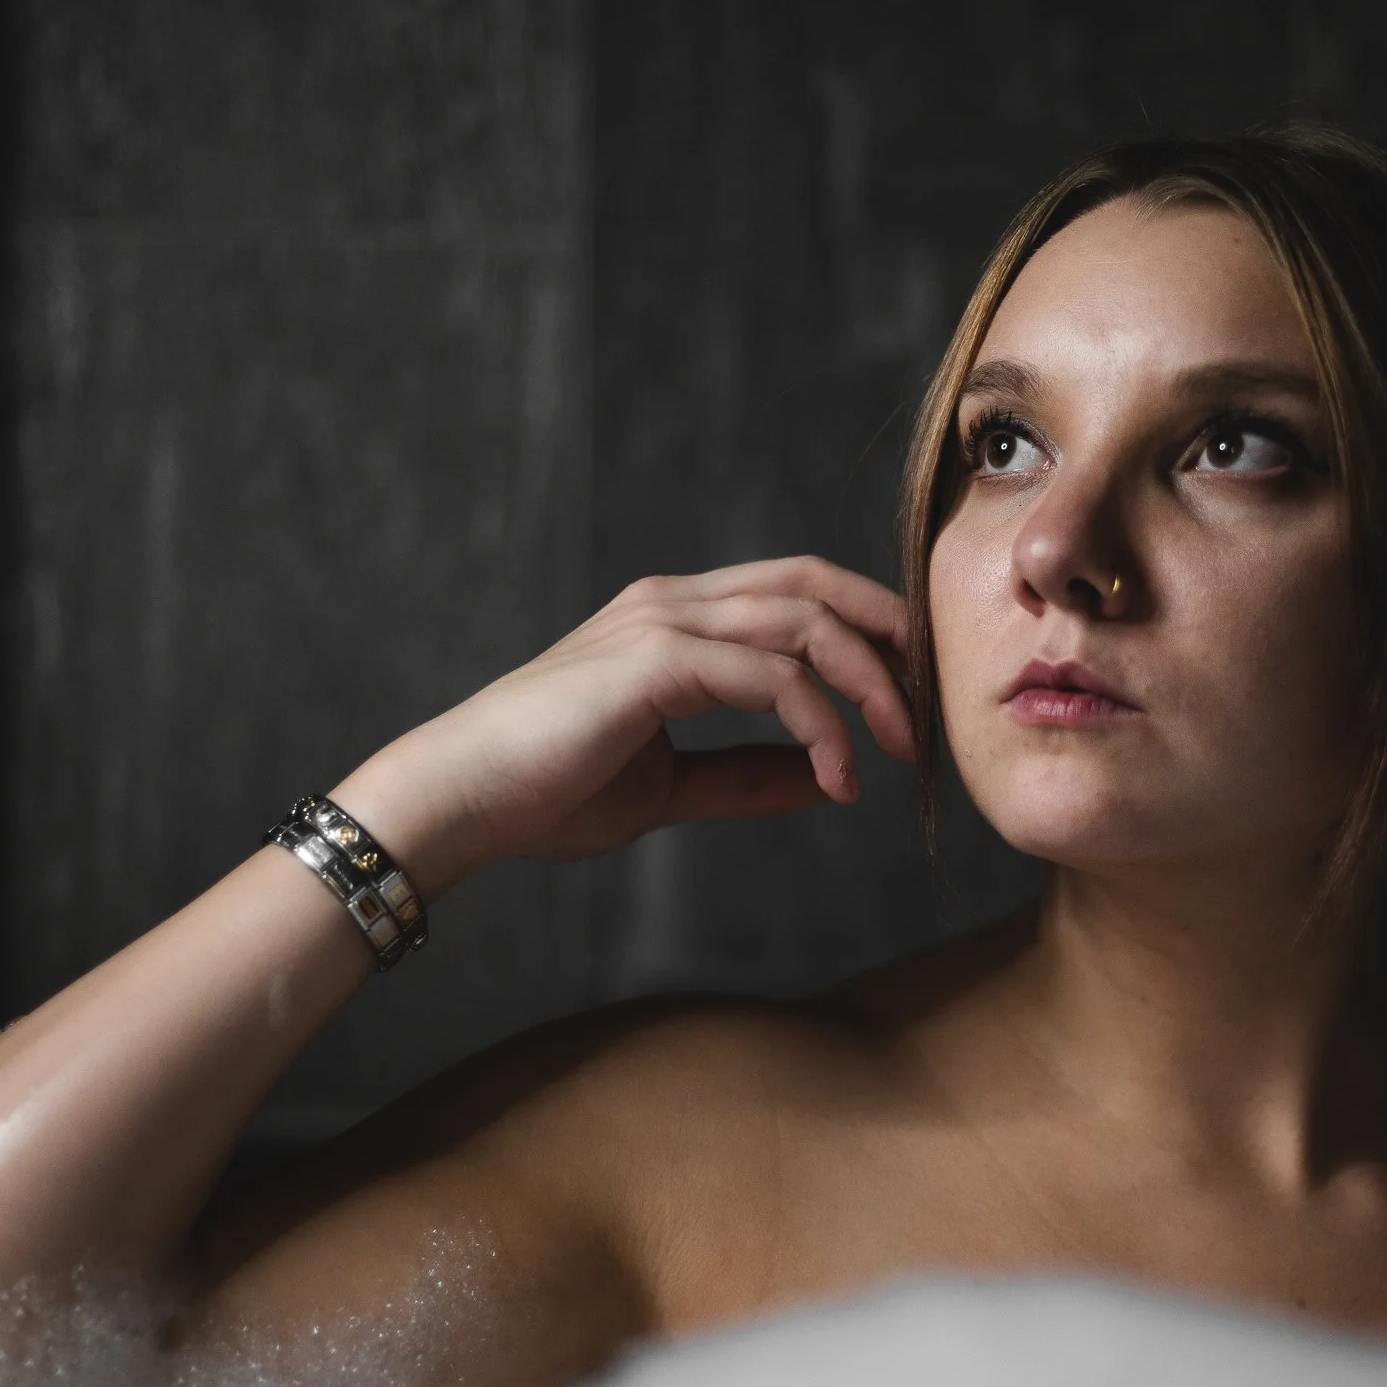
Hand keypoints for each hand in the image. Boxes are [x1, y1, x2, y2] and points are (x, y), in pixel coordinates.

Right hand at [338, 557, 915, 883]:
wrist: (461, 801)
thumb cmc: (546, 792)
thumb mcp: (670, 786)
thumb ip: (747, 774)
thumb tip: (828, 775)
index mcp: (675, 620)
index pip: (796, 591)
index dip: (865, 629)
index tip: (906, 696)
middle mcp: (674, 603)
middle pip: (816, 585)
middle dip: (888, 638)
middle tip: (925, 713)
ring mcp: (664, 623)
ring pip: (806, 622)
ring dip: (869, 686)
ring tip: (897, 751)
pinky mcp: (656, 660)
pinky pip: (773, 675)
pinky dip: (821, 724)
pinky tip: (836, 777)